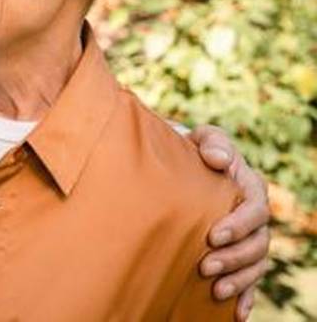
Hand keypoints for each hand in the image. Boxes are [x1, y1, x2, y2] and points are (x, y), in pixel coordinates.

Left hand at [188, 125, 269, 321]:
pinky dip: (246, 297)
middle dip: (234, 258)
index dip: (238, 225)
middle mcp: (255, 216)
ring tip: (215, 290)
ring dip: (239, 279)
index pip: (253, 210)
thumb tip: (220, 159)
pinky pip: (251, 280)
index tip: (212, 236)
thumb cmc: (195, 150)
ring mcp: (249, 238)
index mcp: (250, 188)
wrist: (186, 166)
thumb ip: (212, 143)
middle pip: (257, 243)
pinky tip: (236, 313)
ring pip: (255, 264)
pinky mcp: (238, 255)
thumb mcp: (203, 139)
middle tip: (205, 266)